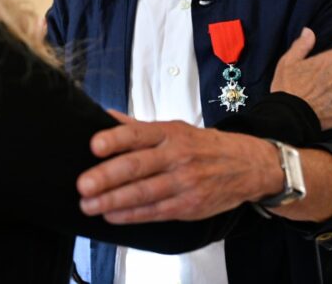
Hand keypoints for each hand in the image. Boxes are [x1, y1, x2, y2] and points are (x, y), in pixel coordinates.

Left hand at [77, 115, 281, 222]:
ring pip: (143, 193)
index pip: (137, 133)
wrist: (247, 165)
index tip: (93, 145)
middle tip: (83, 185)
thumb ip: (137, 127)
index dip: (114, 139)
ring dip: (113, 201)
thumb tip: (104, 116)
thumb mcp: (174, 128)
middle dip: (107, 176)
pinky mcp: (189, 206)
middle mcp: (177, 155)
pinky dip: (131, 215)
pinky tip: (112, 216)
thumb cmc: (203, 146)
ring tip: (89, 205)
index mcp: (169, 132)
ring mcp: (184, 182)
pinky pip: (155, 211)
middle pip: (137, 166)